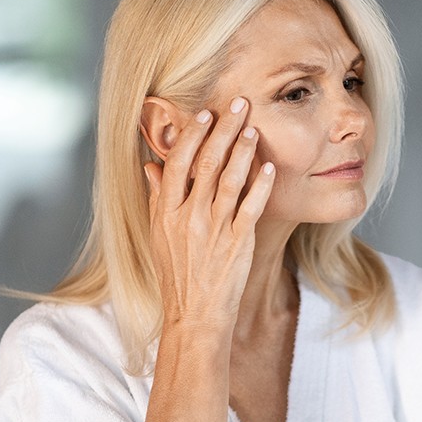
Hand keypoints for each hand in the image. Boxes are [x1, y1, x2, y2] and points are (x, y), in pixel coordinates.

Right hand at [143, 97, 274, 331]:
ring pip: (230, 180)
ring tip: (254, 126)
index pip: (178, 163)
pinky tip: (271, 167)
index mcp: (167, 213)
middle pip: (206, 163)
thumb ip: (157, 199)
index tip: (205, 114)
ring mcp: (214, 230)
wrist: (194, 317)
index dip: (193, 135)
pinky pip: (251, 208)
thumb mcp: (158, 237)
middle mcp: (189, 218)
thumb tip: (151, 167)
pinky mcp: (238, 244)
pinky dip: (261, 185)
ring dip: (244, 150)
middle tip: (238, 104)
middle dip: (224, 130)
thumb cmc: (177, 277)